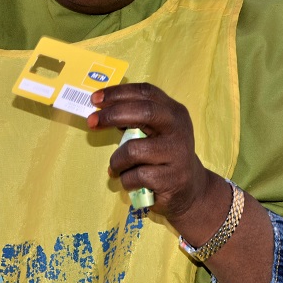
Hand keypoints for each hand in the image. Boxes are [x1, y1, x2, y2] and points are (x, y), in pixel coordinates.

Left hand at [88, 83, 223, 222]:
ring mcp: (177, 153)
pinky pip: (136, 175)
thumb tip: (102, 110)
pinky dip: (125, 179)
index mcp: (174, 111)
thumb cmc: (163, 156)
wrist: (190, 189)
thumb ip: (135, 119)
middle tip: (92, 122)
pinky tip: (129, 181)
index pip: (146, 92)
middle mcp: (178, 128)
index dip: (118, 93)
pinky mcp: (172, 178)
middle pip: (143, 112)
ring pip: (134, 150)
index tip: (95, 99)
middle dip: (112, 115)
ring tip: (115, 167)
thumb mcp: (154, 132)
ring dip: (116, 160)